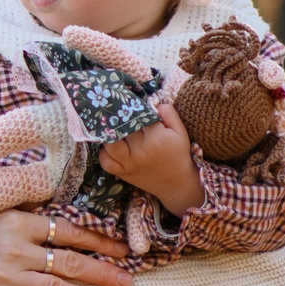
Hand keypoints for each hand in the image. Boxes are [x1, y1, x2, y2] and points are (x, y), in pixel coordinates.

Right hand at [0, 208, 130, 285]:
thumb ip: (17, 208)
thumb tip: (48, 202)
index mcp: (14, 222)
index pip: (67, 232)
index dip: (98, 243)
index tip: (121, 252)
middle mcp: (13, 248)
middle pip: (69, 262)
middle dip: (103, 272)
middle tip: (128, 281)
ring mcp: (2, 276)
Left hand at [100, 97, 203, 215]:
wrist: (176, 183)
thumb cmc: (178, 154)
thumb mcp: (180, 132)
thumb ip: (169, 114)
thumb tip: (153, 102)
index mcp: (157, 138)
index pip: (139, 116)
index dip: (134, 109)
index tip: (131, 105)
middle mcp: (141, 150)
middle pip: (123, 128)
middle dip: (121, 120)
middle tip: (118, 114)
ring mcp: (129, 163)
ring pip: (110, 143)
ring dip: (110, 135)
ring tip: (114, 130)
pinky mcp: (121, 173)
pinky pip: (105, 161)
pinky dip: (104, 152)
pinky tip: (111, 147)